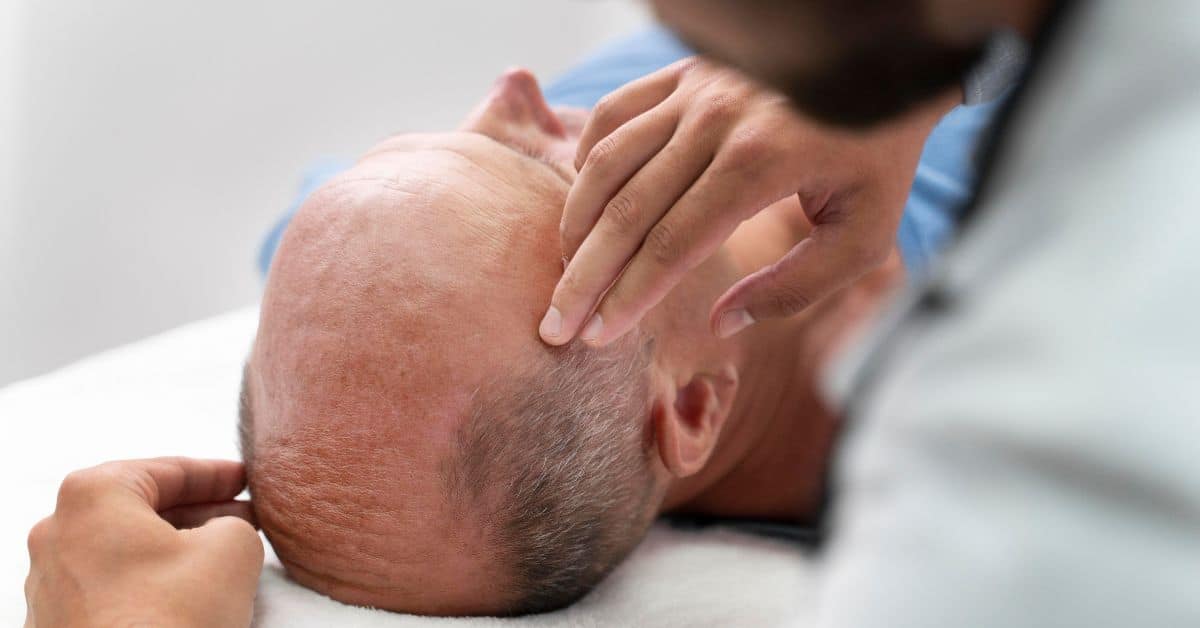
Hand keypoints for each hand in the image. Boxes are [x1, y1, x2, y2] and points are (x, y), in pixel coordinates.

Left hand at [24, 458, 263, 627]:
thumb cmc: (169, 620)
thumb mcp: (233, 549)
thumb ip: (236, 523)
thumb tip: (228, 531)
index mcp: (92, 496)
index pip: (166, 470)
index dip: (214, 473)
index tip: (243, 479)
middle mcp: (58, 533)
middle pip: (139, 507)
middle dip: (195, 510)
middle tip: (240, 514)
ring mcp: (51, 583)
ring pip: (123, 547)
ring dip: (172, 546)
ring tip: (220, 557)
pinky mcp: (57, 624)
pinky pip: (110, 585)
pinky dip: (148, 580)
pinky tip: (186, 594)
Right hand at [540, 57, 953, 345]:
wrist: (884, 63)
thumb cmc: (875, 157)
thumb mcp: (862, 236)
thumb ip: (795, 288)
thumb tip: (720, 320)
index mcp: (762, 163)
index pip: (673, 244)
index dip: (629, 296)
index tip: (597, 336)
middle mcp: (717, 122)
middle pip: (628, 211)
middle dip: (586, 276)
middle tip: (555, 324)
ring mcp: (695, 90)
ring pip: (608, 161)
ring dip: (577, 223)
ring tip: (565, 272)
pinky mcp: (683, 71)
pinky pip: (615, 113)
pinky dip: (588, 161)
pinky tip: (584, 204)